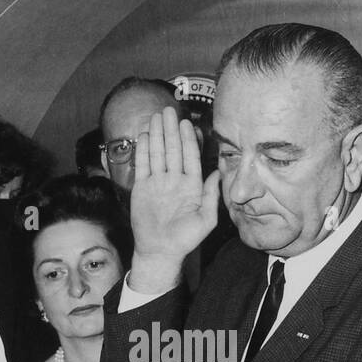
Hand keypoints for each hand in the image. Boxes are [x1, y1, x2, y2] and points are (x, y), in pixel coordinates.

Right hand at [128, 108, 219, 294]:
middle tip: (169, 110)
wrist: (160, 251)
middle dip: (171, 130)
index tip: (187, 123)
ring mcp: (158, 182)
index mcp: (192, 185)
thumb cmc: (185, 239)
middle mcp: (175, 180)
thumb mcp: (206, 219)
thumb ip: (212, 196)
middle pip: (173, 149)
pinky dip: (144, 149)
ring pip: (158, 153)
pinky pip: (144, 164)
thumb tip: (218, 172)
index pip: (190, 157)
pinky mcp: (143, 187)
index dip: (188, 139)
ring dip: (158, 134)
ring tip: (156, 116)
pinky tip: (146, 135)